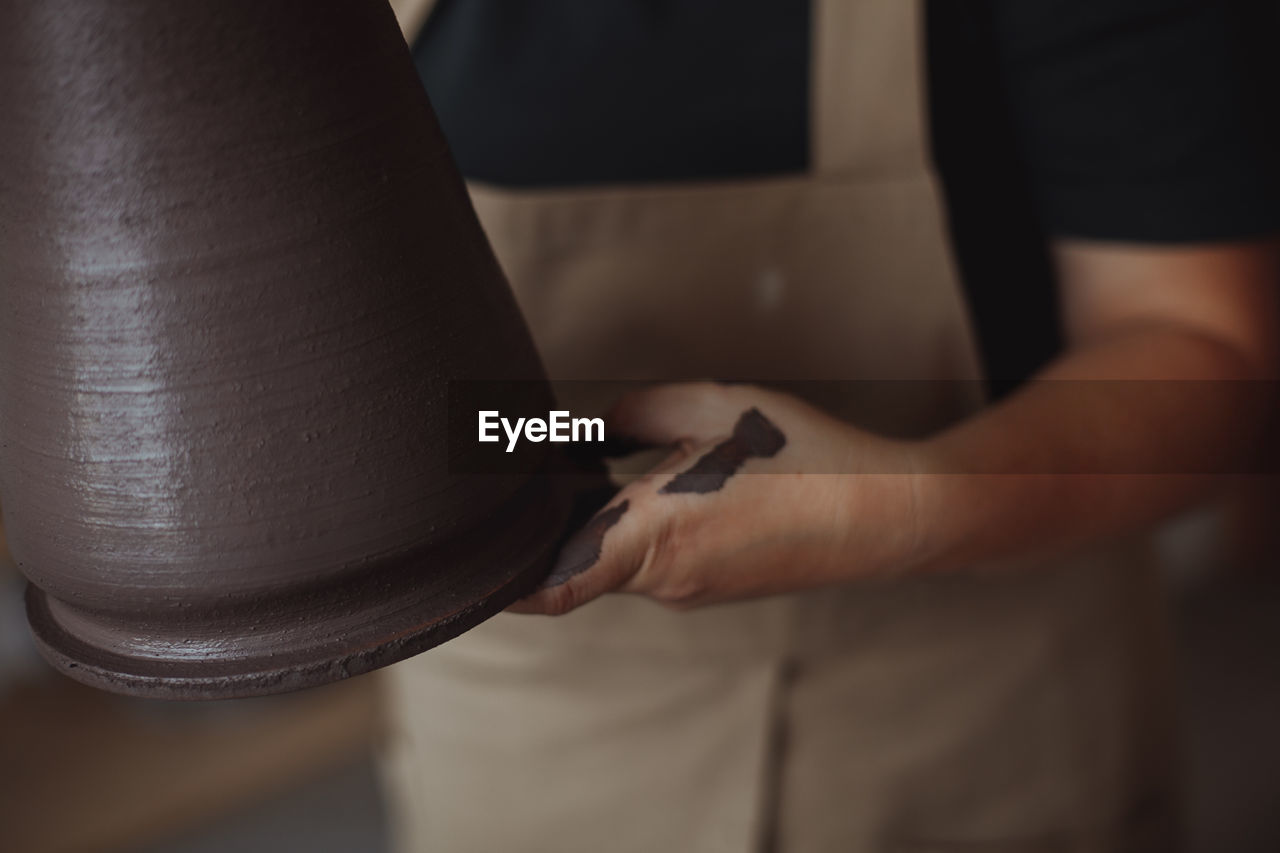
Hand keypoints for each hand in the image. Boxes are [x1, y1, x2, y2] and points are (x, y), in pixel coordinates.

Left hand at [509, 382, 927, 614]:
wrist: (889, 515)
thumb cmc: (807, 459)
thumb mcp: (714, 407)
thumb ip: (637, 410)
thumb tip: (595, 426)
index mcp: (655, 537)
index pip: (553, 584)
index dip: (503, 582)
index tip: (472, 563)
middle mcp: (665, 580)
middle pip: (579, 562)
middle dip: (553, 522)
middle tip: (537, 469)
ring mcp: (692, 591)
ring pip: (619, 559)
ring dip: (602, 520)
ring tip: (603, 461)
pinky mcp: (715, 587)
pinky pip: (656, 562)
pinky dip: (640, 529)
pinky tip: (666, 481)